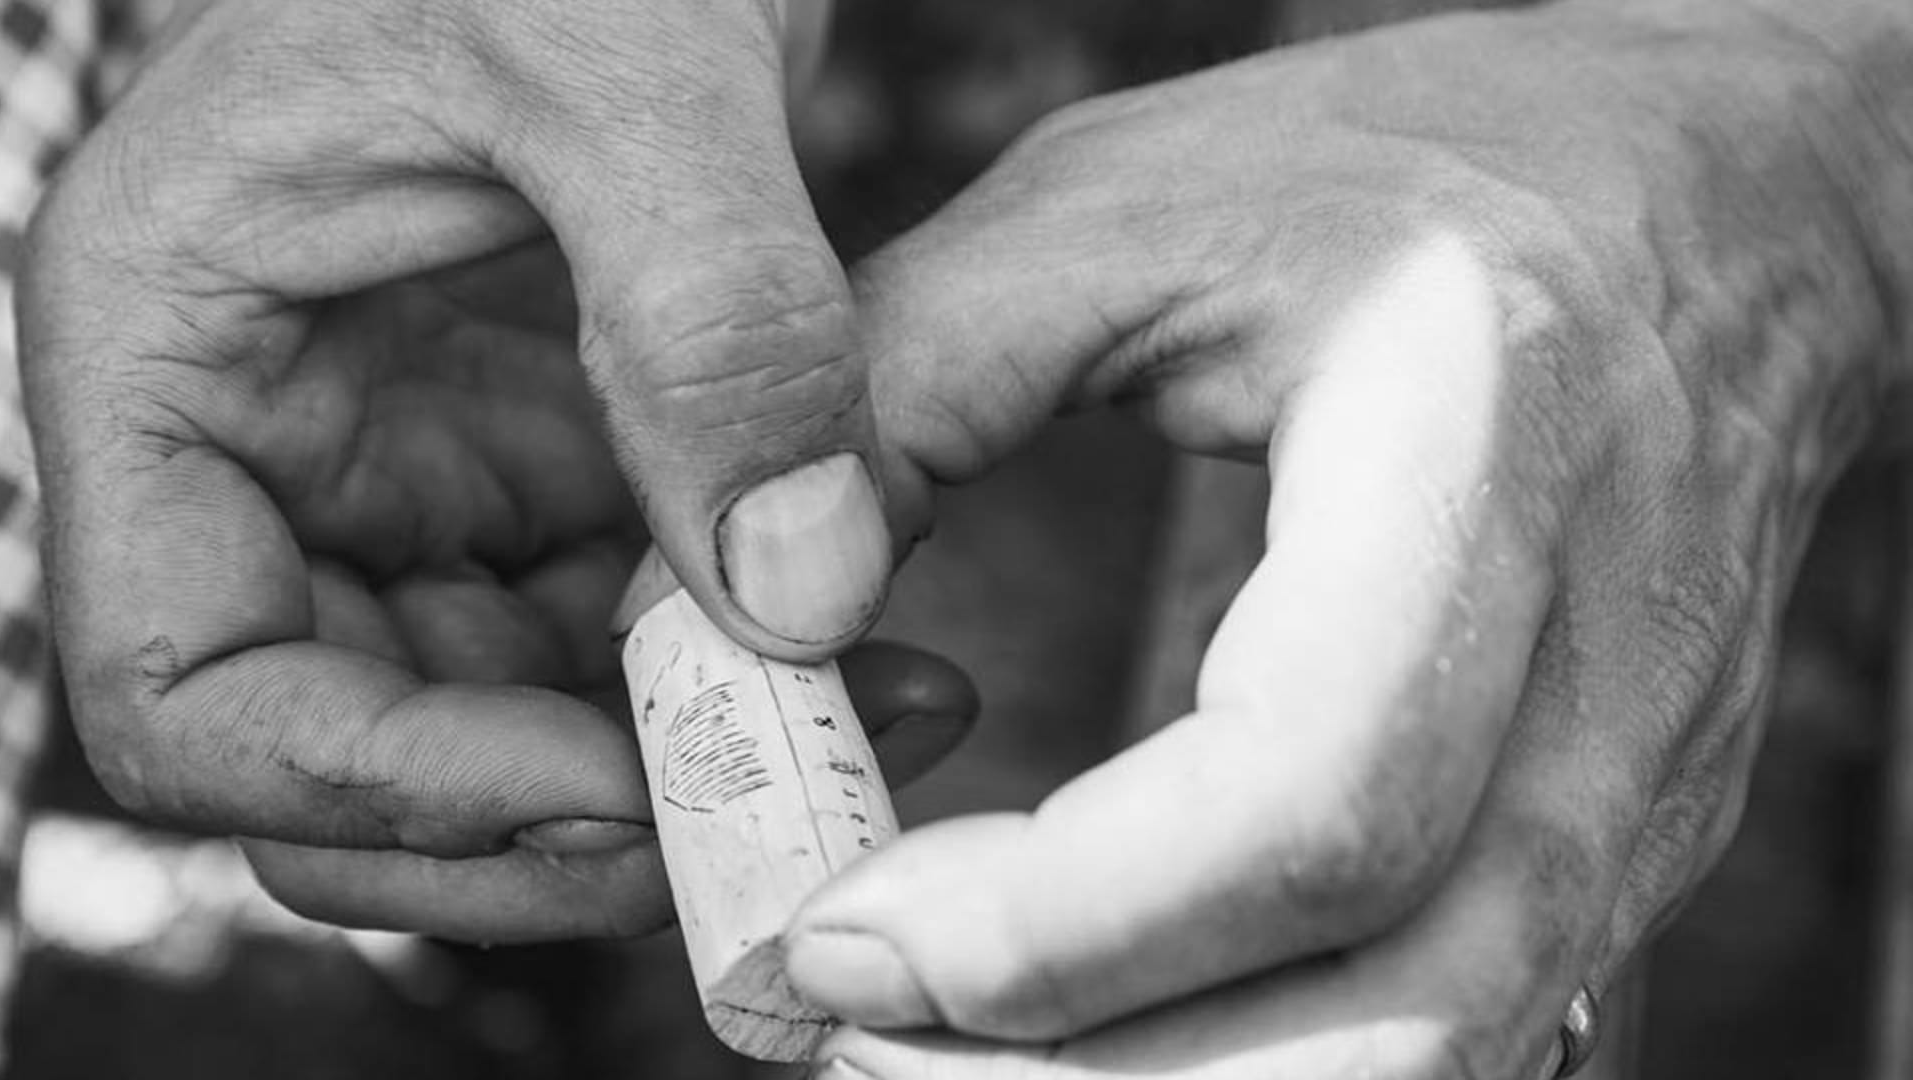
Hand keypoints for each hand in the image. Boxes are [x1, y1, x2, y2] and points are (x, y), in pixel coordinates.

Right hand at [18, 0, 944, 940]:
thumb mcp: (631, 59)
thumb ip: (714, 321)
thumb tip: (805, 599)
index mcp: (169, 345)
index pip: (185, 690)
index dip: (381, 790)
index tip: (614, 792)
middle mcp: (252, 428)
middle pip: (336, 748)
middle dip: (542, 820)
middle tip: (763, 812)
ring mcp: (379, 448)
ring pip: (480, 708)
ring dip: (663, 752)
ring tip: (877, 715)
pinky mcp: (505, 440)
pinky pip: (586, 613)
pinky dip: (712, 652)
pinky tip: (869, 635)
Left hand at [785, 3, 1907, 1075]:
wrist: (1721, 194)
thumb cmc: (1407, 170)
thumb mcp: (1120, 209)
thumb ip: (894, 388)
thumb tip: (738, 625)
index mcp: (1488, 454)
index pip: (1309, 797)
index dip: (1056, 921)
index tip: (838, 929)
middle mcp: (1611, 670)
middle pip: (1391, 1014)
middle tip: (850, 1032)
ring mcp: (1645, 788)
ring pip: (1430, 1064)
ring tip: (939, 1039)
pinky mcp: (1621, 843)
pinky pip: (1441, 1026)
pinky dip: (1244, 1061)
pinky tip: (1086, 1010)